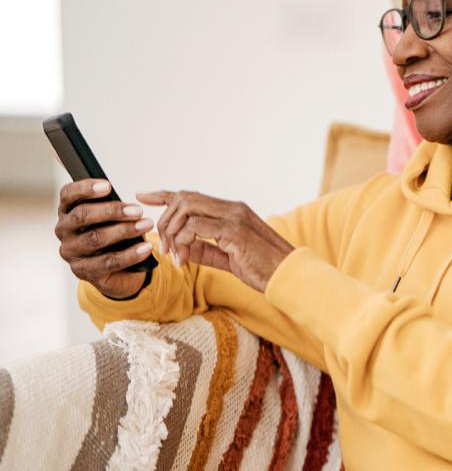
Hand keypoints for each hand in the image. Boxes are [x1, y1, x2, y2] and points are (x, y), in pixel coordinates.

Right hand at [55, 179, 154, 299]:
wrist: (119, 270)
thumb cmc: (114, 234)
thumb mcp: (111, 214)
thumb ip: (104, 193)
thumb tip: (66, 153)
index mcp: (67, 211)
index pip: (68, 195)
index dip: (86, 188)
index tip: (108, 186)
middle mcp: (64, 231)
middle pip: (82, 216)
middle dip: (112, 211)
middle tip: (138, 210)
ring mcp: (72, 253)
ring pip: (95, 239)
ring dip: (124, 231)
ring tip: (146, 225)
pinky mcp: (84, 271)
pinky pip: (108, 262)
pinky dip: (130, 254)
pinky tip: (146, 248)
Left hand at [137, 190, 293, 291]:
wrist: (289, 276)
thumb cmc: (263, 268)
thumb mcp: (228, 258)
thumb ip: (204, 249)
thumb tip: (180, 247)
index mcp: (231, 211)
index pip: (191, 195)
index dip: (164, 194)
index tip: (142, 196)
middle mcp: (232, 208)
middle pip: (184, 199)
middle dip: (166, 222)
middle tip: (165, 248)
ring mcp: (234, 217)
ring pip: (186, 210)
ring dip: (172, 234)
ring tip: (175, 257)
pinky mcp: (235, 231)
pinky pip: (195, 228)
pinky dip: (183, 244)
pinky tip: (184, 261)